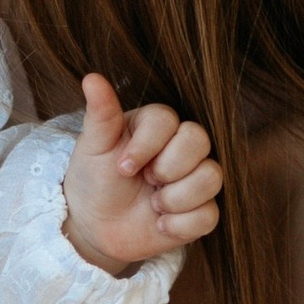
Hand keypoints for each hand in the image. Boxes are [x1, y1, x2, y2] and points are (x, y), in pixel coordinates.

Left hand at [63, 76, 223, 273]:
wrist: (93, 225)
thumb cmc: (94, 178)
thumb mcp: (93, 147)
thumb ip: (101, 114)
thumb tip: (92, 78)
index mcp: (156, 126)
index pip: (169, 120)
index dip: (147, 145)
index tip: (122, 167)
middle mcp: (180, 148)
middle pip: (200, 141)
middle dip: (168, 167)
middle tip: (145, 180)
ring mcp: (194, 180)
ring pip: (212, 177)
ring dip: (175, 198)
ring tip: (152, 204)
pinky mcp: (200, 213)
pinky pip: (210, 215)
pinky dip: (180, 225)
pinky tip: (160, 224)